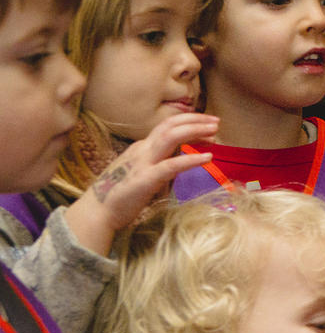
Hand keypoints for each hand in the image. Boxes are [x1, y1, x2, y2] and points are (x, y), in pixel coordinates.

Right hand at [62, 113, 218, 255]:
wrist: (98, 212)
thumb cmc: (122, 195)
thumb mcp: (143, 173)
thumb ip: (160, 165)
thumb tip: (181, 162)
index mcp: (142, 148)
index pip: (168, 128)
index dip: (190, 123)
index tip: (209, 126)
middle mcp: (142, 150)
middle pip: (169, 125)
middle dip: (195, 120)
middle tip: (216, 121)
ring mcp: (143, 163)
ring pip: (170, 136)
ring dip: (194, 131)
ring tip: (214, 132)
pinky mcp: (145, 179)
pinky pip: (171, 165)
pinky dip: (191, 159)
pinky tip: (208, 157)